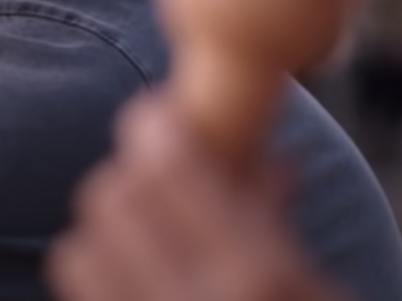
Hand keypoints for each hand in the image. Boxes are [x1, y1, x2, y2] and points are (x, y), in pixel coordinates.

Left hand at [47, 94, 347, 300]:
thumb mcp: (325, 293)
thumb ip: (281, 230)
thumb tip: (265, 159)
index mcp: (258, 284)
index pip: (165, 172)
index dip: (159, 131)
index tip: (167, 117)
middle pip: (108, 202)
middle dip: (133, 179)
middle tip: (166, 181)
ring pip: (76, 256)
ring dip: (106, 236)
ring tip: (154, 242)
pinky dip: (106, 287)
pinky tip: (147, 289)